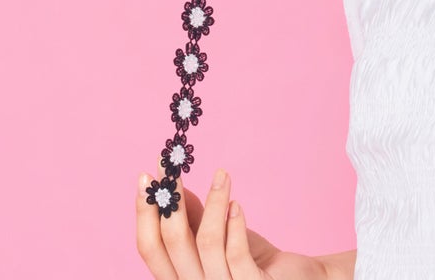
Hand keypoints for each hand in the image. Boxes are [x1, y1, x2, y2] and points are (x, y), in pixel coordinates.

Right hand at [136, 164, 326, 279]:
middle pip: (173, 242)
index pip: (150, 249)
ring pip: (206, 242)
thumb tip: (170, 188)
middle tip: (174, 166)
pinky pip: (236, 254)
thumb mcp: (215, 238)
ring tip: (222, 175)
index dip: (144, 213)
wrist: (290, 278)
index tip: (147, 178)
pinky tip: (237, 204)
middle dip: (171, 199)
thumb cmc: (250, 260)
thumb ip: (192, 220)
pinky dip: (235, 225)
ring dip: (213, 201)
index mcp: (179, 278)